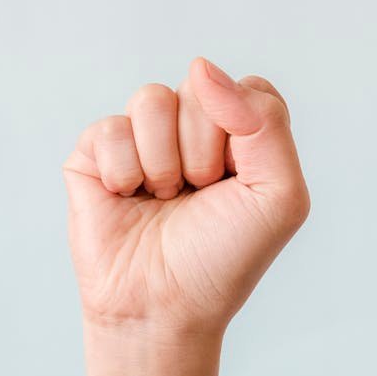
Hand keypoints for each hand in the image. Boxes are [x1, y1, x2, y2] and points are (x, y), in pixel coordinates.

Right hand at [62, 57, 310, 334]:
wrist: (164, 307)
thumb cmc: (223, 258)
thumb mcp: (280, 194)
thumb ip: (265, 120)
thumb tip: (201, 68)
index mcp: (240, 134)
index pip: (247, 90)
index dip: (243, 135)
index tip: (238, 183)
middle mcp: (190, 128)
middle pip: (199, 89)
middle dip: (201, 152)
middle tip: (196, 196)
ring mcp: (142, 138)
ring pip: (152, 99)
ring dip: (162, 163)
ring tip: (162, 198)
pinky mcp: (96, 153)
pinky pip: (110, 128)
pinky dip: (124, 172)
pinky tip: (126, 198)